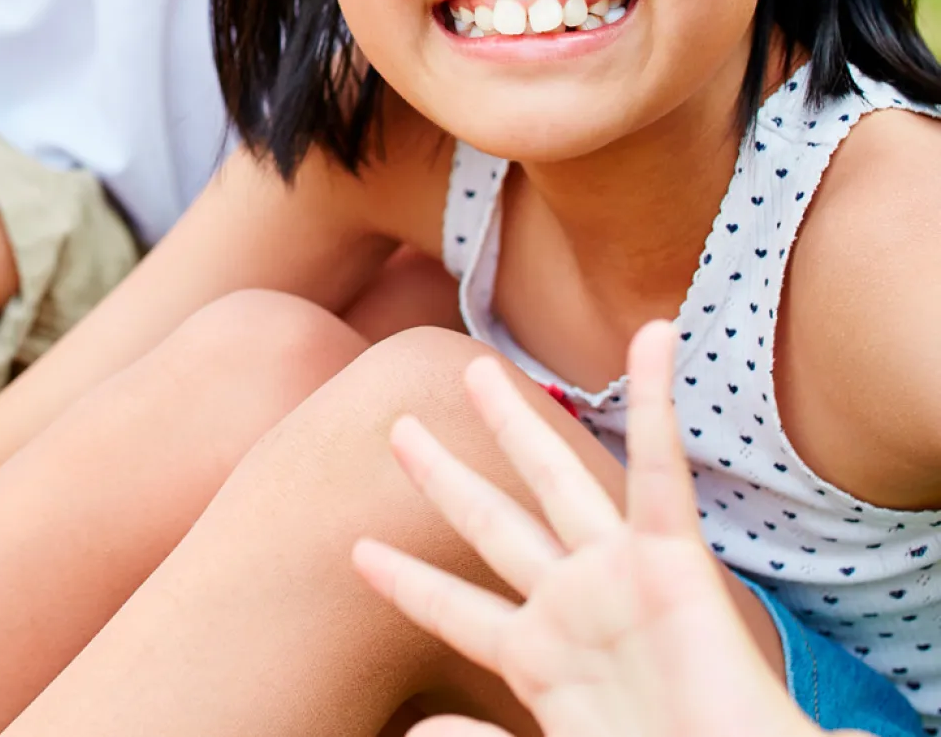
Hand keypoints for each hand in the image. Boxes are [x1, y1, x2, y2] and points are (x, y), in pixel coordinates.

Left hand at [354, 323, 835, 736]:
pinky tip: (652, 337)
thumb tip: (423, 727)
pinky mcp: (676, 562)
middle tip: (396, 426)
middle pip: (492, 524)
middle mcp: (573, 607)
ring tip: (474, 366)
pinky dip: (657, 401)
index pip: (456, 611)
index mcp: (542, 661)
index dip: (407, 583)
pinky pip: (661, 472)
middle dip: (444, 473)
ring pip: (554, 480)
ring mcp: (621, 578)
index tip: (359, 552)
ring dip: (513, 422)